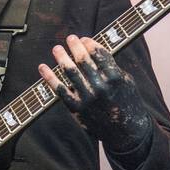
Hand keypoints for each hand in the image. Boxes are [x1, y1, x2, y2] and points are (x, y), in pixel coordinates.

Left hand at [38, 34, 152, 153]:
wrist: (125, 131)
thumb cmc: (126, 102)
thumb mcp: (126, 81)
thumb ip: (111, 67)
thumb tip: (93, 49)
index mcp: (115, 77)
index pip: (99, 54)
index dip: (90, 44)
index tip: (84, 39)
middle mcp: (100, 87)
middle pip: (83, 60)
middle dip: (75, 46)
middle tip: (70, 38)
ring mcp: (87, 98)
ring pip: (70, 72)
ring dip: (61, 57)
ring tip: (57, 49)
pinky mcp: (76, 108)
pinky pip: (60, 90)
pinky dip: (49, 77)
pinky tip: (43, 67)